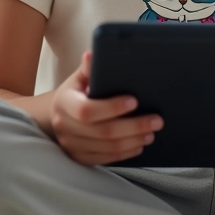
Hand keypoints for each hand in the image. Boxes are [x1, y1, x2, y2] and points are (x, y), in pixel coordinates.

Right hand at [50, 50, 163, 166]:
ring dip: (133, 140)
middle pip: (103, 132)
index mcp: (64, 102)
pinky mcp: (80, 158)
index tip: (135, 101)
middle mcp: (64, 126)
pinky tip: (139, 144)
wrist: (58, 115)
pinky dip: (125, 153)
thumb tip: (92, 55)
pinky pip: (105, 159)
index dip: (112, 107)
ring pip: (107, 148)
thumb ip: (89, 68)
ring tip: (151, 132)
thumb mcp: (79, 77)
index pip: (87, 110)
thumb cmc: (76, 93)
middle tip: (156, 120)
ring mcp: (71, 145)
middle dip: (133, 126)